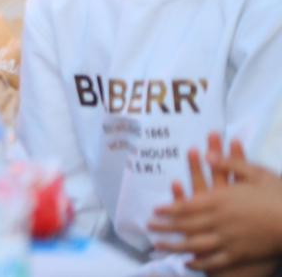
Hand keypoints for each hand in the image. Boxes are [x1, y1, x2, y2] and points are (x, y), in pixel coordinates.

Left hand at [150, 135, 281, 272]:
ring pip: (195, 244)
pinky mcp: (240, 254)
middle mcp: (221, 220)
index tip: (155, 209)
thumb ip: (231, 164)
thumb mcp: (257, 174)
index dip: (169, 208)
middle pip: (186, 225)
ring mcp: (229, 239)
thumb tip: (209, 155)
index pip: (188, 205)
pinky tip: (188, 261)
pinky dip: (199, 262)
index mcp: (222, 200)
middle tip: (148, 226)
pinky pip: (215, 260)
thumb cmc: (280, 196)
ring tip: (158, 245)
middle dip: (165, 226)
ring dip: (174, 245)